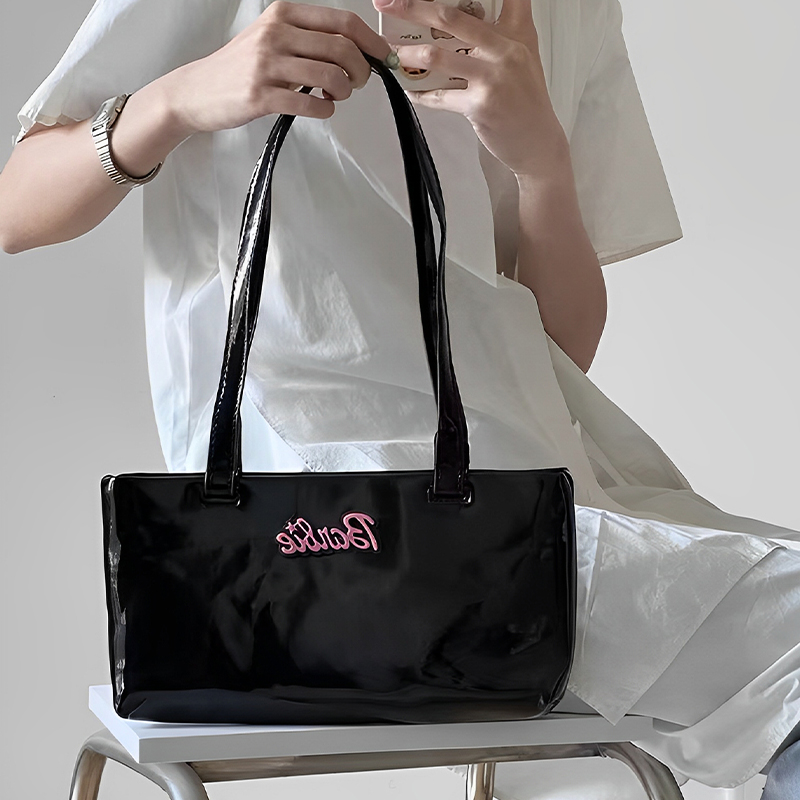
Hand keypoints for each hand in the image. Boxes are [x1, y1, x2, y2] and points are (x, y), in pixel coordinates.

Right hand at [164, 1, 392, 135]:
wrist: (198, 91)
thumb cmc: (241, 68)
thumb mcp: (273, 38)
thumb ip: (310, 40)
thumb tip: (357, 51)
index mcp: (283, 14)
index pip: (343, 22)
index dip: (372, 42)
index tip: (384, 58)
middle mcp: (276, 33)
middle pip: (343, 49)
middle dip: (361, 72)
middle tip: (355, 84)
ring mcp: (267, 64)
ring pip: (331, 76)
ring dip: (344, 92)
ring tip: (335, 96)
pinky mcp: (261, 96)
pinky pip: (311, 105)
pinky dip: (325, 111)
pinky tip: (320, 108)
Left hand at [373, 0, 568, 177]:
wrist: (538, 142)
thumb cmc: (527, 99)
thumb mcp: (523, 54)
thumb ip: (499, 31)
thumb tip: (459, 19)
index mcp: (516, 31)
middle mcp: (505, 50)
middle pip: (450, 17)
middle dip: (413, 7)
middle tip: (389, 3)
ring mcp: (492, 78)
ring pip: (437, 56)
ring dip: (408, 54)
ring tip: (393, 54)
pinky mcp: (480, 106)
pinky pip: (440, 96)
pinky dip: (421, 94)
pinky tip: (411, 90)